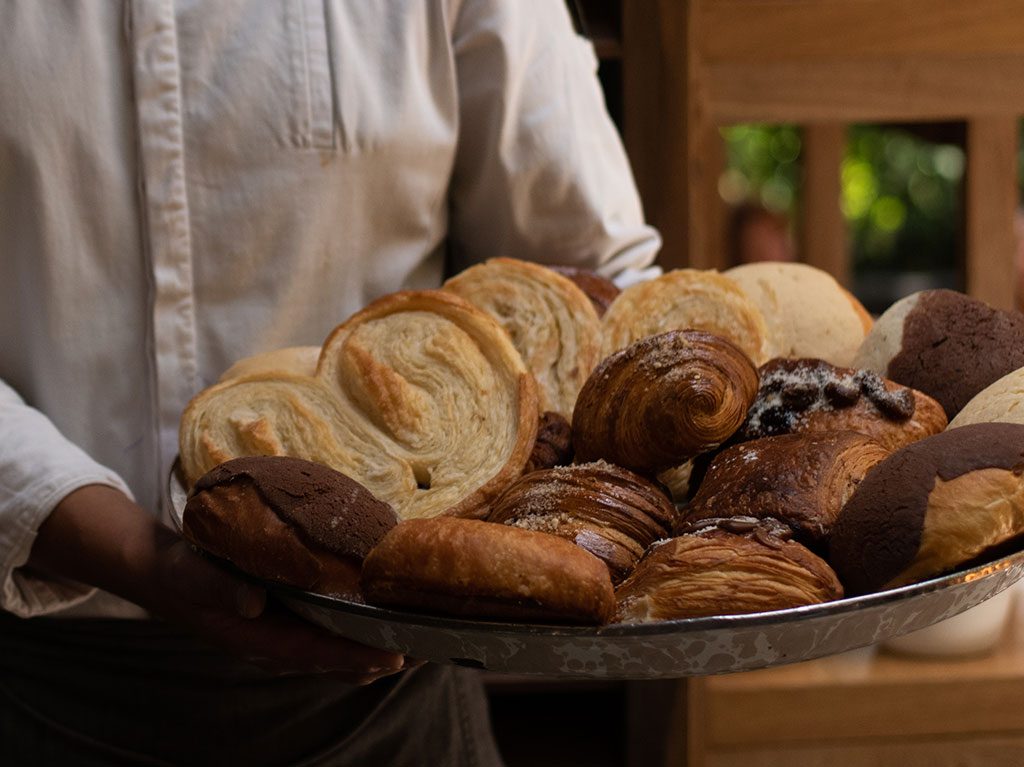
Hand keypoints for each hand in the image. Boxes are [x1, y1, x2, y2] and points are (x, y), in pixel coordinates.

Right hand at [30, 485, 404, 683]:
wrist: (164, 573)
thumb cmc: (181, 574)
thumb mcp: (191, 575)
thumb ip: (217, 589)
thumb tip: (252, 602)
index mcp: (259, 641)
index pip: (317, 654)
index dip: (356, 656)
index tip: (395, 655)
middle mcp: (281, 645)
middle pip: (342, 660)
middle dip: (386, 654)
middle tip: (434, 643)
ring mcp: (289, 635)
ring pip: (344, 649)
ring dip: (384, 643)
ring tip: (429, 632)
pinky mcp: (294, 618)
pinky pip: (337, 629)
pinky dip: (367, 625)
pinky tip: (393, 609)